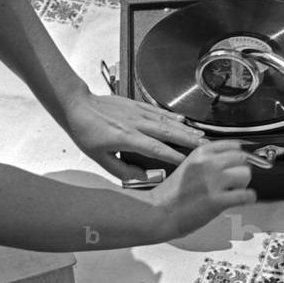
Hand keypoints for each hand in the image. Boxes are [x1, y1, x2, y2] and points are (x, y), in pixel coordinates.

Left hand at [61, 89, 206, 180]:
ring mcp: (137, 112)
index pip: (155, 148)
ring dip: (185, 129)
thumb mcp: (99, 158)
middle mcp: (135, 123)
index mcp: (126, 138)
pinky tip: (184, 121)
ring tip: (201, 136)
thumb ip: (122, 170)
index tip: (188, 163)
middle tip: (206, 148)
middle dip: (188, 141)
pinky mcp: (136, 105)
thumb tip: (142, 177)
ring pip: (165, 121)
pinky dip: (172, 117)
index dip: (173, 156)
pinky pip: (158, 112)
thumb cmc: (86, 133)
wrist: (77, 106)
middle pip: (167, 133)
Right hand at [149, 140, 256, 238]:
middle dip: (241, 169)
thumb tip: (230, 162)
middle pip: (242, 158)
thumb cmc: (171, 194)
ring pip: (246, 174)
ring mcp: (213, 181)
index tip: (239, 161)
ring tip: (235, 190)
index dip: (237, 155)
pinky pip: (246, 195)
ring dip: (244, 183)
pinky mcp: (217, 200)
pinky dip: (248, 198)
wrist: (159, 212)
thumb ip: (207, 161)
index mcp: (200, 153)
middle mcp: (208, 163)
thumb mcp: (188, 166)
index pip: (232, 144)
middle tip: (236, 179)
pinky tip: (242, 200)